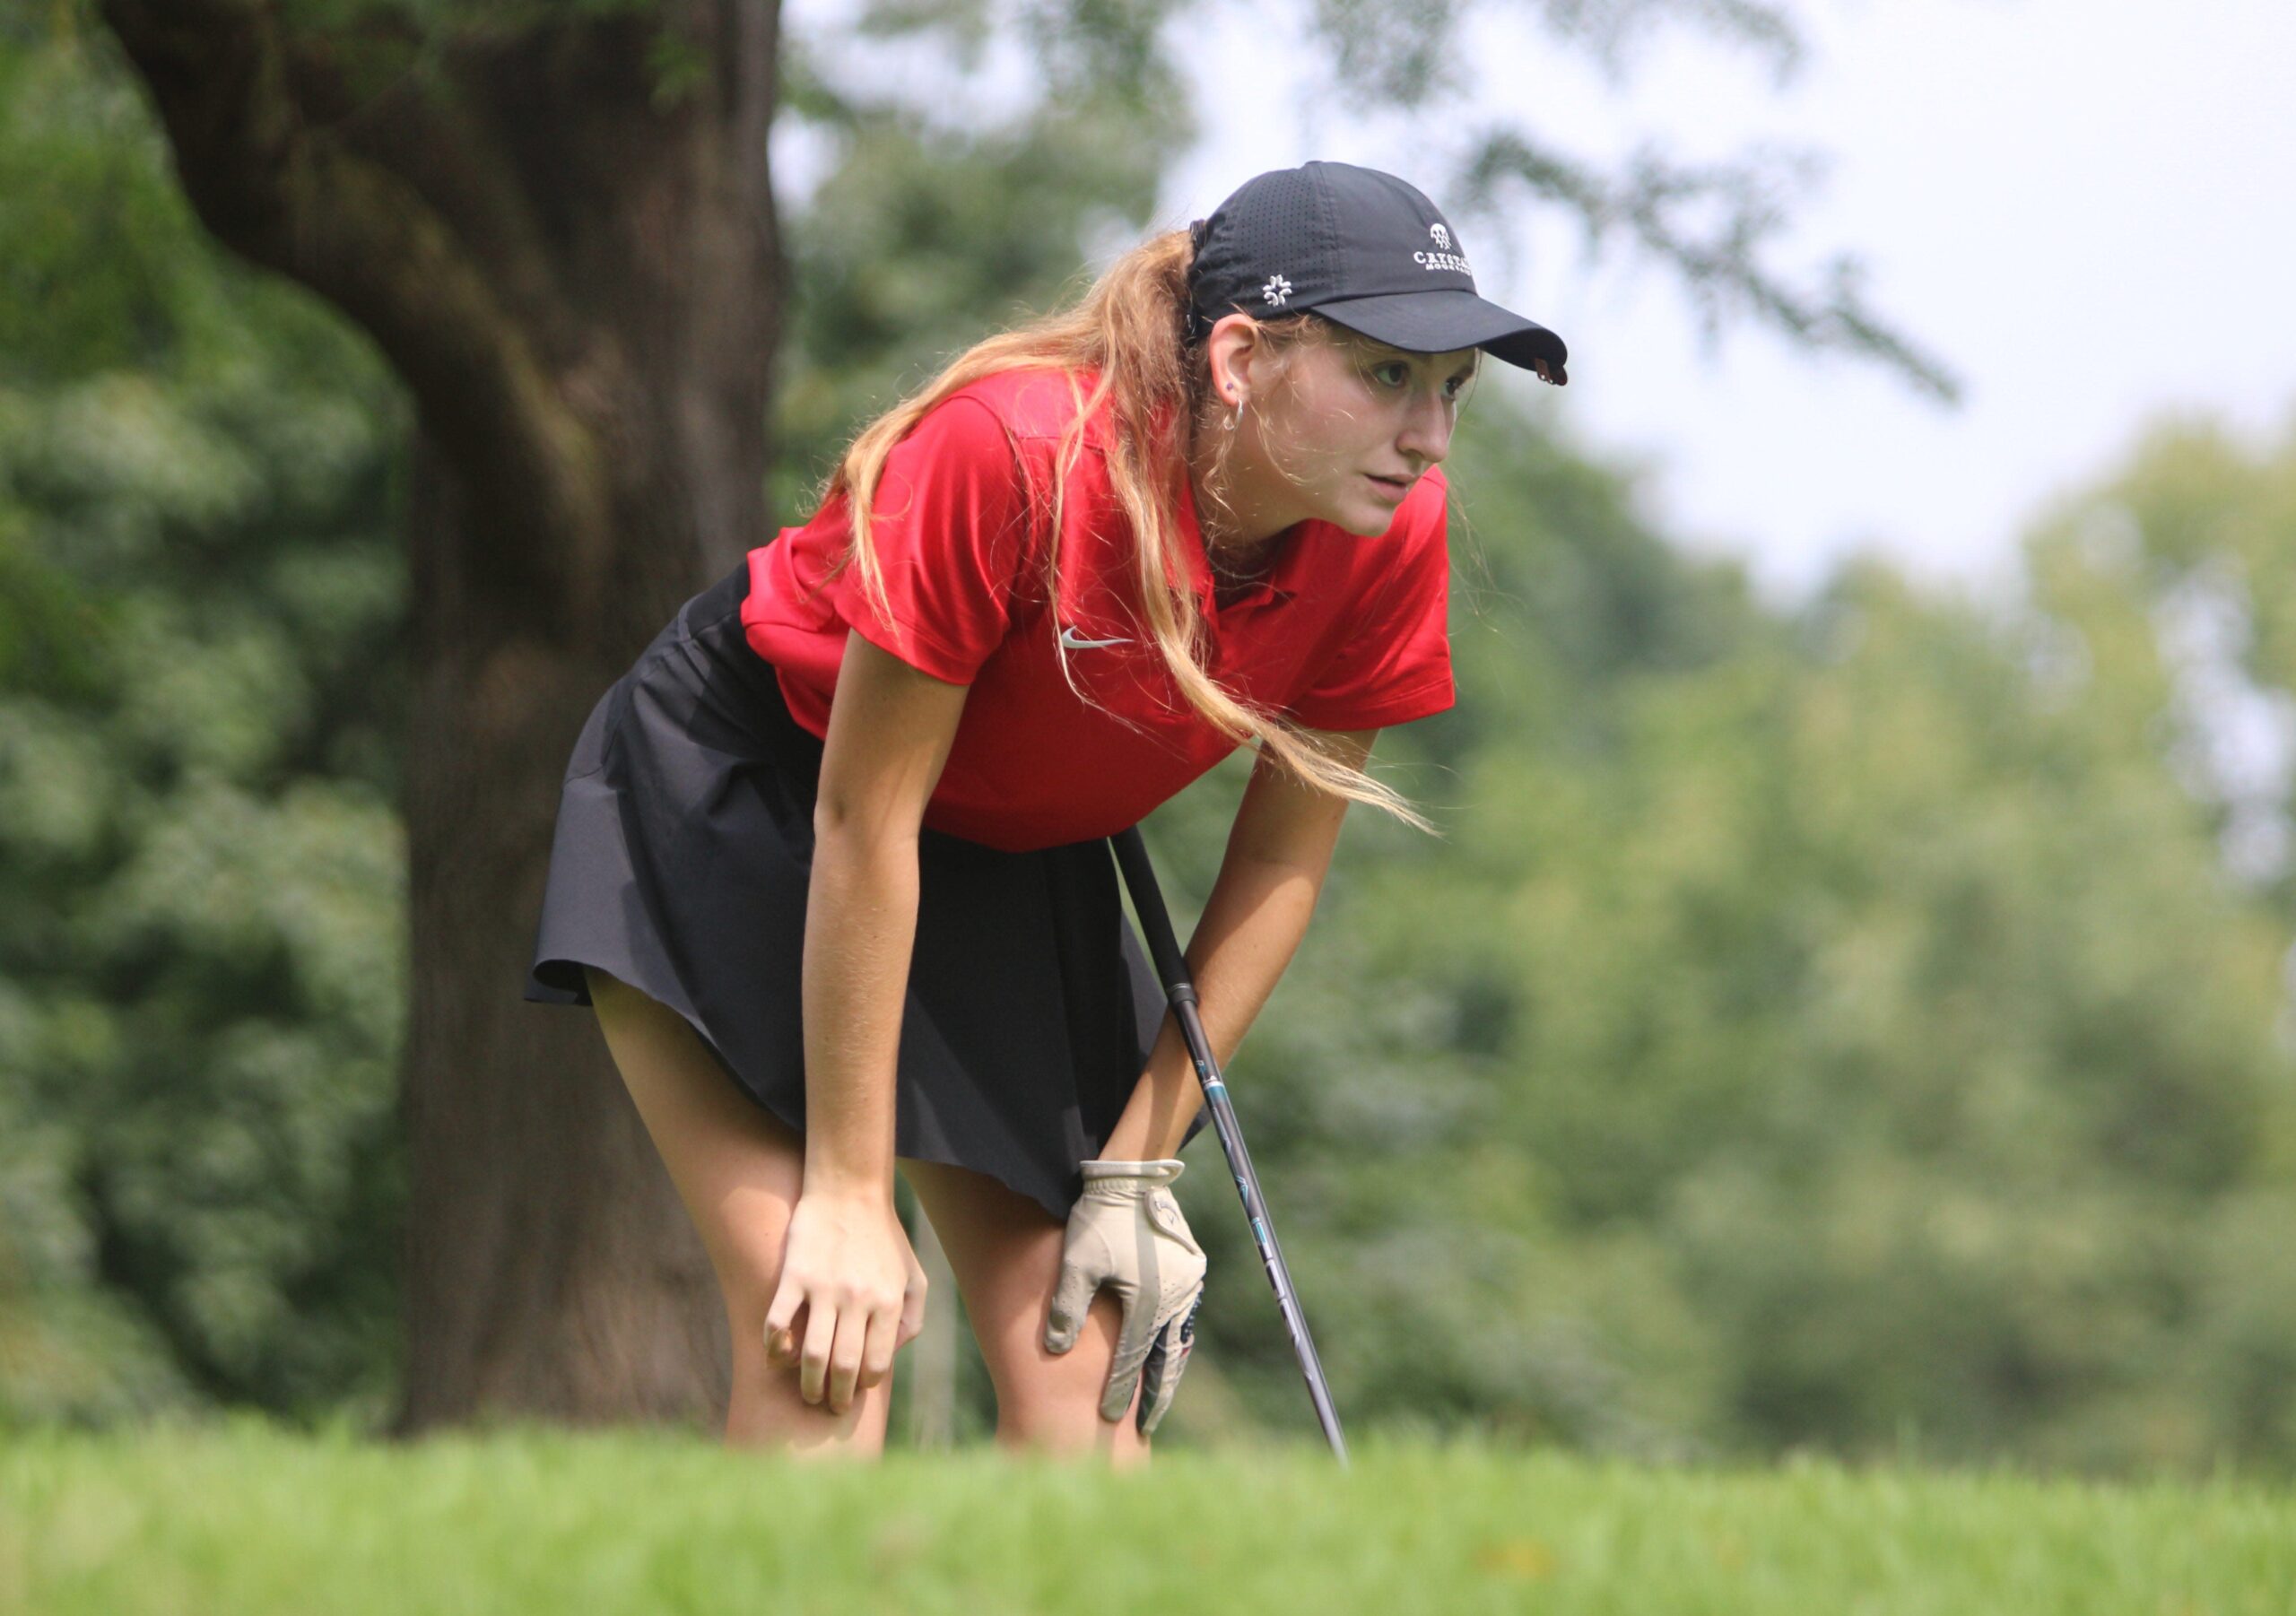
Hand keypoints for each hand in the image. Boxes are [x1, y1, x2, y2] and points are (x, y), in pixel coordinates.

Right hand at [763, 1186, 928, 1414]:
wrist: (850, 1189)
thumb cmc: (885, 1236)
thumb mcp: (913, 1275)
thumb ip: (912, 1318)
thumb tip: (892, 1356)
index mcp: (889, 1302)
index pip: (876, 1365)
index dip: (864, 1387)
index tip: (855, 1391)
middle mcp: (859, 1299)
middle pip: (844, 1368)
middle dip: (835, 1398)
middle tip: (827, 1407)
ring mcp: (825, 1288)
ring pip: (811, 1354)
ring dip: (806, 1383)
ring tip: (806, 1393)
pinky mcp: (795, 1275)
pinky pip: (777, 1323)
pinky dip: (774, 1348)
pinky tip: (777, 1356)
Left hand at [1044, 1158, 1206, 1435]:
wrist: (1132, 1177)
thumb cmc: (1100, 1219)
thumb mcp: (1077, 1263)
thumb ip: (1067, 1308)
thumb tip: (1054, 1349)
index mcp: (1148, 1302)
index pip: (1132, 1358)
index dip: (1118, 1389)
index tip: (1107, 1416)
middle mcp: (1175, 1298)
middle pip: (1166, 1358)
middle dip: (1157, 1393)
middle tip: (1148, 1423)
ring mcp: (1187, 1285)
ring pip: (1178, 1338)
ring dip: (1168, 1367)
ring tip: (1160, 1395)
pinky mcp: (1190, 1269)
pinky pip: (1183, 1316)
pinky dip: (1174, 1338)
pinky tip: (1167, 1350)